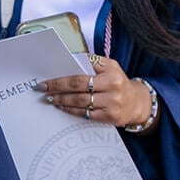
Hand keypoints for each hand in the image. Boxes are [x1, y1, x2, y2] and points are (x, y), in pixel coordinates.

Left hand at [38, 56, 152, 128]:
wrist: (137, 103)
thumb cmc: (117, 82)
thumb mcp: (109, 67)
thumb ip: (90, 63)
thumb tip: (65, 62)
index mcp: (110, 69)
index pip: (81, 71)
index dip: (61, 75)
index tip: (46, 77)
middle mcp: (112, 85)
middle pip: (77, 86)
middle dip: (57, 87)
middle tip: (42, 88)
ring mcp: (112, 102)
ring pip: (80, 101)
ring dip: (61, 100)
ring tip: (49, 99)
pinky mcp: (110, 117)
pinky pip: (85, 114)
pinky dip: (71, 110)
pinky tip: (62, 107)